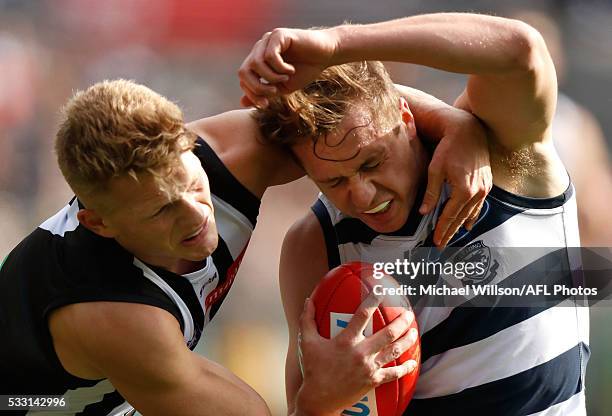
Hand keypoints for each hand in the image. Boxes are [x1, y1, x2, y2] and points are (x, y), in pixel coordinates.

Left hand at [238, 28, 337, 107]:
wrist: (326, 55)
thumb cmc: (305, 70)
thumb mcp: (282, 87)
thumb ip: (264, 93)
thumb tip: (242, 103)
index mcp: (258, 60)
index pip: (243, 78)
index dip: (251, 94)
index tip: (266, 104)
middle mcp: (260, 48)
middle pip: (243, 71)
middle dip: (257, 88)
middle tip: (274, 92)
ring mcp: (268, 40)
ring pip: (256, 64)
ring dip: (271, 77)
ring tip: (285, 79)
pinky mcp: (279, 35)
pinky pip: (270, 55)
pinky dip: (280, 68)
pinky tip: (291, 70)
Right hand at [294, 295, 417, 415]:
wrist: (319, 399)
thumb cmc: (313, 369)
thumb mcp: (307, 342)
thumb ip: (307, 319)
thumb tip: (308, 300)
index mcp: (346, 341)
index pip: (363, 315)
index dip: (373, 300)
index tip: (380, 291)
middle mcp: (361, 352)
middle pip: (388, 333)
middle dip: (401, 321)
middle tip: (408, 313)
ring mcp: (369, 367)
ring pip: (395, 351)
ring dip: (407, 340)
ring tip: (414, 331)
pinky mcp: (374, 381)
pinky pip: (394, 373)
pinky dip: (405, 368)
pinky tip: (413, 362)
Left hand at [419, 114, 491, 247]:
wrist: (469, 132)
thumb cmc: (450, 148)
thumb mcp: (435, 170)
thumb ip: (431, 193)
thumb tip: (424, 212)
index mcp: (463, 190)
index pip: (450, 216)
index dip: (442, 229)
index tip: (436, 240)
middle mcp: (477, 192)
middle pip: (461, 218)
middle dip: (450, 232)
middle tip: (442, 243)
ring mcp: (484, 188)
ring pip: (471, 213)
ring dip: (461, 225)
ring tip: (452, 236)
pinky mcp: (487, 183)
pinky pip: (479, 205)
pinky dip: (472, 215)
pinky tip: (469, 223)